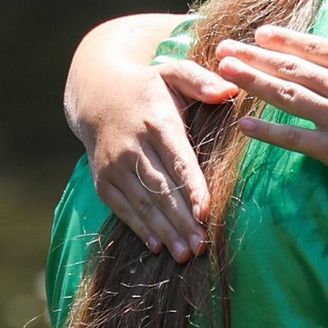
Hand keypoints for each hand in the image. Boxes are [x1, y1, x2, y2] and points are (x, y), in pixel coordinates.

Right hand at [76, 52, 232, 260]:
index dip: (192, 187)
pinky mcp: (103, 181)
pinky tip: (158, 246)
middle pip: (161, 189)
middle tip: (202, 245)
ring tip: (185, 254)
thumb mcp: (173, 73)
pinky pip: (123, 209)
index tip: (205, 212)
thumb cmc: (148, 88)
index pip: (178, 160)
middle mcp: (133, 146)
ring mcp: (115, 166)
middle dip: (181, 220)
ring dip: (165, 231)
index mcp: (156, 122)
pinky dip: (140, 228)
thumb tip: (230, 89)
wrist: (96, 95)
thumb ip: (201, 81)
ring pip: (143, 203)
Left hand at [209, 9, 327, 187]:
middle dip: (254, 56)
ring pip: (284, 95)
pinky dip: (266, 132)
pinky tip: (243, 124)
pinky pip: (292, 138)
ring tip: (225, 71)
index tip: (261, 33)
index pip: (315, 47)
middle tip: (224, 48)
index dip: (285, 40)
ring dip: (252, 82)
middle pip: (290, 68)